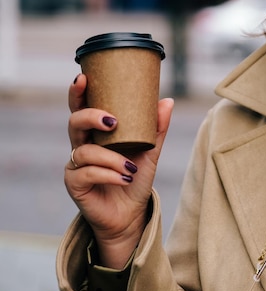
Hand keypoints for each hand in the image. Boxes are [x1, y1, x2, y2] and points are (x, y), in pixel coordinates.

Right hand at [65, 74, 173, 267]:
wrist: (131, 214)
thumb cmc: (135, 178)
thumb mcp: (150, 152)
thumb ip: (156, 128)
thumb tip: (167, 100)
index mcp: (95, 133)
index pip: (81, 107)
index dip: (77, 92)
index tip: (83, 77)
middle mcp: (81, 145)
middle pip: (74, 122)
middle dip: (90, 117)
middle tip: (112, 122)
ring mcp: (75, 165)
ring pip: (85, 151)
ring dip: (111, 158)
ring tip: (130, 167)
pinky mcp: (75, 184)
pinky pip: (87, 173)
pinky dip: (109, 174)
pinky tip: (124, 178)